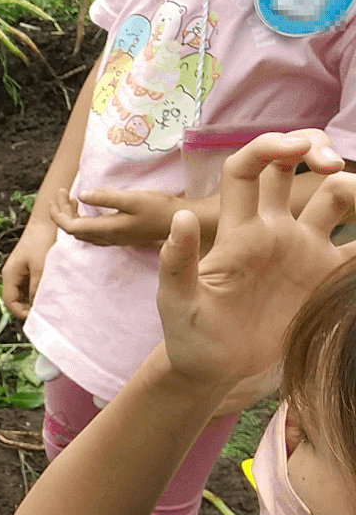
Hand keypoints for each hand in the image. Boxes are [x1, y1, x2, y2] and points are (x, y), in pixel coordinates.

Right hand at [0, 216, 58, 319]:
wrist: (49, 217)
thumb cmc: (43, 239)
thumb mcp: (41, 266)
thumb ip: (38, 287)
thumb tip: (39, 307)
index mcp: (10, 274)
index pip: (10, 302)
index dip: (22, 312)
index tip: (38, 317)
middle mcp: (13, 274)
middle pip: (17, 299)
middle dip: (29, 307)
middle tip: (47, 313)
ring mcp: (22, 270)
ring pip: (26, 292)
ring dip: (36, 298)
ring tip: (51, 302)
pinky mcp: (31, 266)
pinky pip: (33, 283)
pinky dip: (41, 289)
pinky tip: (53, 290)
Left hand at [51, 188, 184, 246]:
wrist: (181, 222)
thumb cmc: (159, 208)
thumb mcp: (132, 199)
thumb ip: (106, 198)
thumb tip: (81, 195)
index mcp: (106, 229)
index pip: (70, 226)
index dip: (59, 212)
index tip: (59, 193)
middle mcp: (107, 238)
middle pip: (73, 229)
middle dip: (62, 211)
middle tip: (61, 193)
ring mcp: (113, 239)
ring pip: (82, 231)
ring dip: (72, 216)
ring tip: (70, 198)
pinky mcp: (120, 236)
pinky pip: (92, 231)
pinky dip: (83, 220)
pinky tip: (87, 210)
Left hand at [155, 130, 355, 391]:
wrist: (213, 368)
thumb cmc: (187, 333)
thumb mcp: (177, 301)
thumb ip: (178, 263)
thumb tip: (181, 218)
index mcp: (238, 230)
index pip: (247, 171)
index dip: (268, 148)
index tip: (295, 146)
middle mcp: (272, 231)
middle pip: (293, 170)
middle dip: (315, 152)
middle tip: (333, 167)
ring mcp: (302, 251)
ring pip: (335, 200)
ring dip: (353, 186)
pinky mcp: (323, 277)